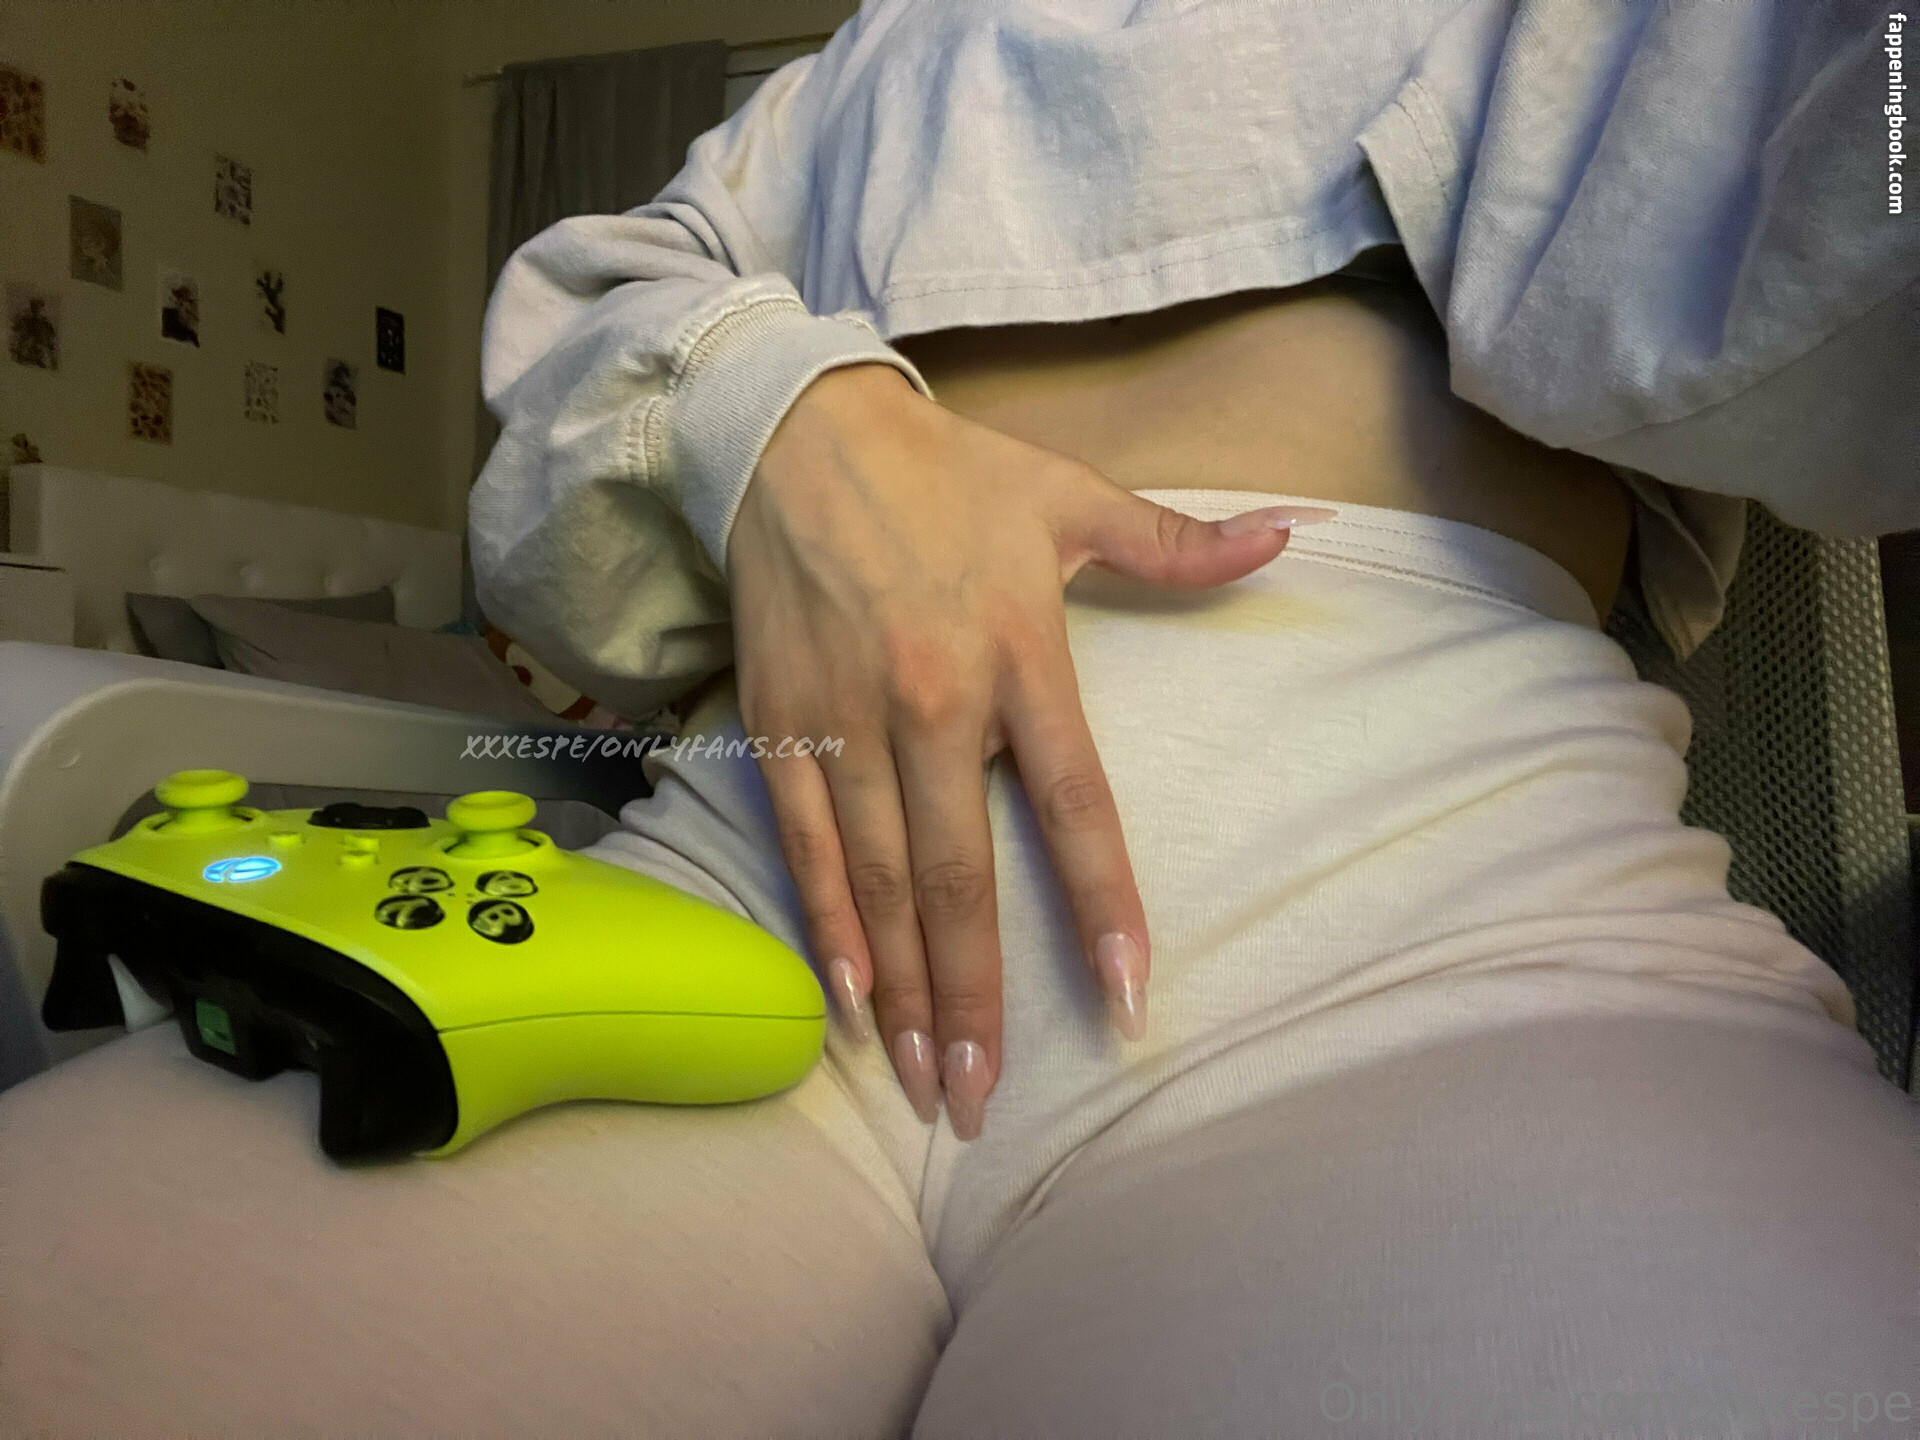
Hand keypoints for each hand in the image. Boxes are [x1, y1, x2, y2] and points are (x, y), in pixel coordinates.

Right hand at [727, 363, 1306, 1139]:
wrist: (794, 431)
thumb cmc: (944, 473)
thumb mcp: (1069, 495)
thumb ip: (1177, 542)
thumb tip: (1289, 537)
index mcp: (1018, 654)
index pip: (1074, 803)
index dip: (1102, 902)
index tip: (1129, 995)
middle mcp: (931, 700)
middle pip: (959, 875)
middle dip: (978, 998)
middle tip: (986, 1099)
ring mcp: (848, 721)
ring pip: (880, 881)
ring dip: (907, 989)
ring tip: (929, 1079)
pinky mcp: (781, 725)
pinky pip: (808, 844)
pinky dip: (828, 926)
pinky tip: (852, 1001)